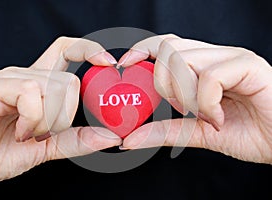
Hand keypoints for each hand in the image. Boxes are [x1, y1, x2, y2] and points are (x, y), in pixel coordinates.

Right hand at [0, 37, 120, 186]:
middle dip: (66, 115)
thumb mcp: (51, 146)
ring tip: (28, 133)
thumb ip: (78, 139)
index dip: (88, 50)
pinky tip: (18, 132)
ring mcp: (10, 78)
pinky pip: (32, 94)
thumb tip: (110, 136)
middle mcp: (27, 75)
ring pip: (55, 88)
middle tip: (45, 132)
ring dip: (47, 122)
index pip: (67, 50)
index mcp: (41, 83)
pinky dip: (31, 120)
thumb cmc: (6, 152)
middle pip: (70, 80)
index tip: (108, 63)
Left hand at [118, 34, 271, 163]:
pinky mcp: (248, 65)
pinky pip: (209, 77)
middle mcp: (216, 55)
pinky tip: (219, 117)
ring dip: (186, 95)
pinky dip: (206, 103)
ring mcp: (232, 57)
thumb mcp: (198, 133)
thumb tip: (129, 138)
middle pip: (168, 49)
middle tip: (182, 108)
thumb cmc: (248, 133)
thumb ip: (165, 131)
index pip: (165, 45)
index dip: (142, 50)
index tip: (124, 65)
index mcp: (204, 65)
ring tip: (206, 114)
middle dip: (163, 83)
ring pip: (184, 60)